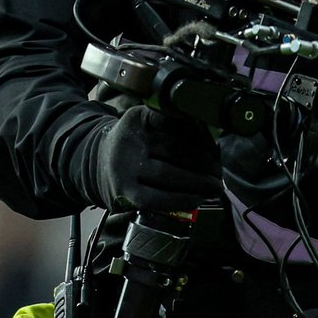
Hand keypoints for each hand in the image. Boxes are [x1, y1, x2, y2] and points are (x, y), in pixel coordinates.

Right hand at [91, 104, 222, 212]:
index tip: (216, 147)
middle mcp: (130, 140)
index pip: (174, 122)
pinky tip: (196, 199)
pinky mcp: (126, 192)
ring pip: (166, 174)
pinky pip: (155, 198)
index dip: (200, 135)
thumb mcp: (151, 122)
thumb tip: (213, 142)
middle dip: (203, 162)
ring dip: (196, 182)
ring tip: (214, 187)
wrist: (99, 163)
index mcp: (140, 118)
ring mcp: (125, 167)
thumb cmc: (138, 142)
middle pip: (173, 149)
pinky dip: (179, 200)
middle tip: (218, 172)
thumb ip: (178, 125)